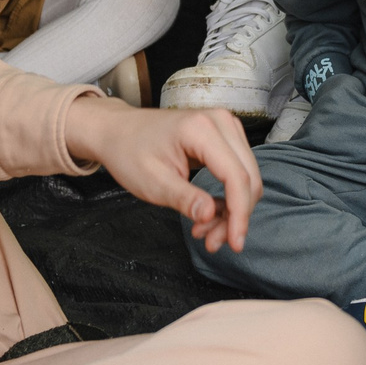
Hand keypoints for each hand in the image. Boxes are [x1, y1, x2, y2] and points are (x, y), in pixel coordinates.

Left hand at [64, 99, 263, 253]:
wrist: (118, 131)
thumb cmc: (129, 152)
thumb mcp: (152, 182)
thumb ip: (184, 199)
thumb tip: (211, 215)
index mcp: (201, 129)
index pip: (236, 177)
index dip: (239, 214)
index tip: (234, 243)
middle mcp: (220, 122)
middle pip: (247, 177)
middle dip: (236, 216)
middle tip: (213, 242)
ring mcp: (225, 127)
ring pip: (246, 177)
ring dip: (233, 210)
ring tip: (205, 231)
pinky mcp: (224, 136)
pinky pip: (237, 172)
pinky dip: (228, 198)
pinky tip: (208, 215)